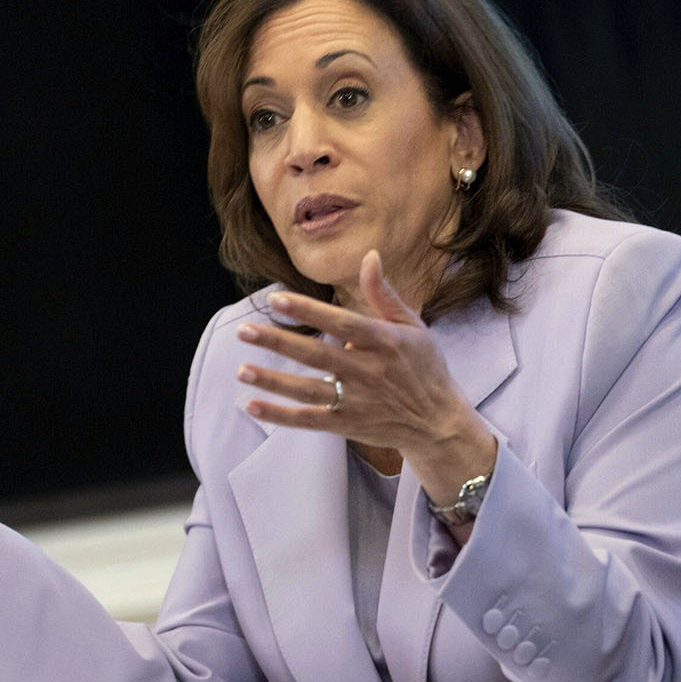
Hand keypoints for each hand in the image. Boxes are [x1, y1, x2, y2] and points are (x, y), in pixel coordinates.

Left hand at [233, 249, 495, 505]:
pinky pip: (309, 420)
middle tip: (244, 331)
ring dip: (273, 381)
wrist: (438, 423)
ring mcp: (358, 401)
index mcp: (385, 342)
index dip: (308, 312)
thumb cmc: (424, 366)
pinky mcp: (349, 425)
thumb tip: (369, 255)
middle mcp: (369, 372)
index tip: (276, 300)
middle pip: (317, 356)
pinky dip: (280, 415)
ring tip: (241, 370)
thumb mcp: (412, 326)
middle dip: (278, 343)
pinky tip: (251, 405)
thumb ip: (384, 294)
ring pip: (308, 390)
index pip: (341, 323)